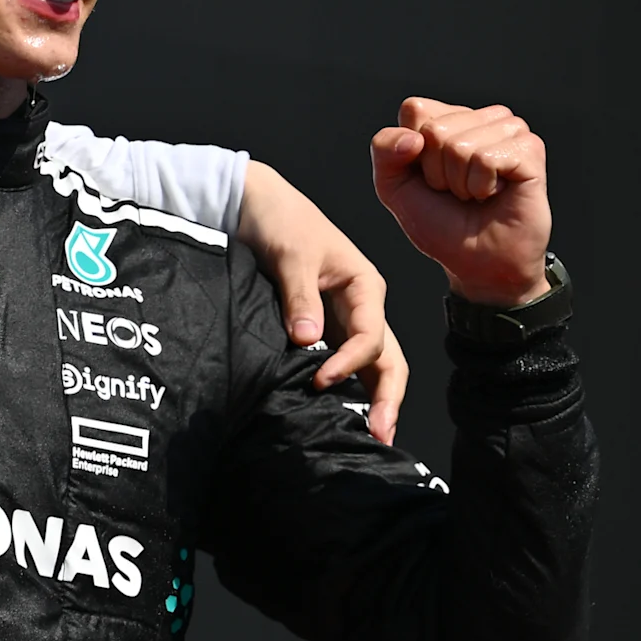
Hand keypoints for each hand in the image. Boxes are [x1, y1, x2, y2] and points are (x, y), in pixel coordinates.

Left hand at [238, 160, 407, 441]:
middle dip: (387, 397)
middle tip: (379, 435)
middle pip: (387, 359)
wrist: (253, 203)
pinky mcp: (319, 327)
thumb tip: (306, 342)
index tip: (320, 379)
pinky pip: (340, 361)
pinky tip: (338, 413)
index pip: (370, 336)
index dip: (349, 362)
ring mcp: (342, 319)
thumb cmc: (280, 219)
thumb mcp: (291, 253)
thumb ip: (299, 296)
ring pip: (370, 365)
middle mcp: (362, 306)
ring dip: (372, 399)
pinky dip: (346, 387)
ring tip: (369, 437)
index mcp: (366, 286)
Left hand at [371, 98, 552, 308]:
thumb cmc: (440, 223)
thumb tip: (413, 137)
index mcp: (448, 118)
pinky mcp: (530, 149)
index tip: (428, 177)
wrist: (477, 261)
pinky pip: (486, 158)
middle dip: (436, 171)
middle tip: (456, 191)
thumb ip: (384, 150)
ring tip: (475, 193)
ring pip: (460, 144)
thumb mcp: (393, 186)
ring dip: (460, 182)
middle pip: (435, 129)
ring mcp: (509, 131)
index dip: (410, 151)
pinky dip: (481, 186)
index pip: (415, 109)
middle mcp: (481, 118)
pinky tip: (493, 194)